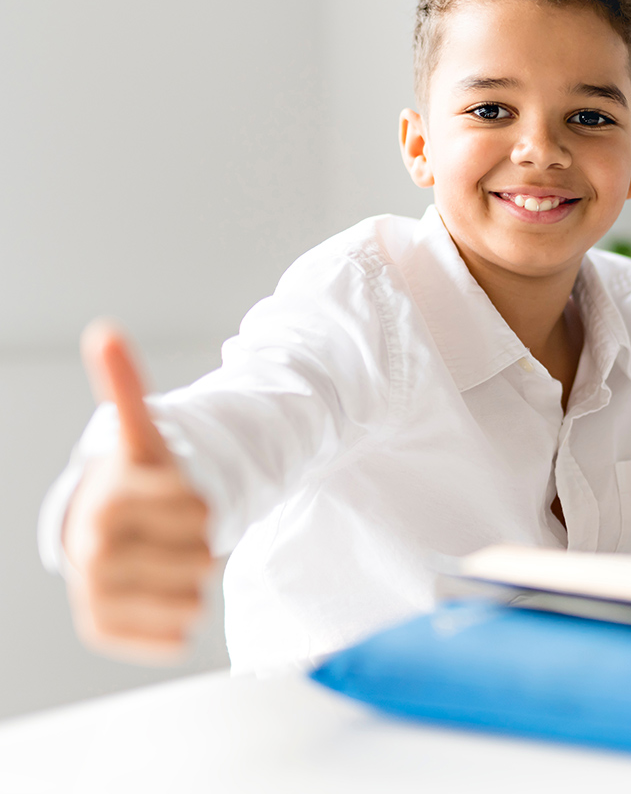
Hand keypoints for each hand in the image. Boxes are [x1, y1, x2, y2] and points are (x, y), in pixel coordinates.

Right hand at [62, 321, 212, 661]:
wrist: (103, 534)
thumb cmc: (137, 483)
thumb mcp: (143, 436)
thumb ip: (127, 385)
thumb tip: (105, 331)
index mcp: (110, 503)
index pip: (202, 514)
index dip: (203, 504)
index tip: (178, 494)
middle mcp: (94, 555)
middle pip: (202, 557)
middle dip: (199, 542)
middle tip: (170, 530)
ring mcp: (95, 597)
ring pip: (193, 597)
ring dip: (191, 578)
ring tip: (162, 557)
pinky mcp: (103, 631)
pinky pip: (175, 634)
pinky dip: (179, 617)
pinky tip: (157, 593)